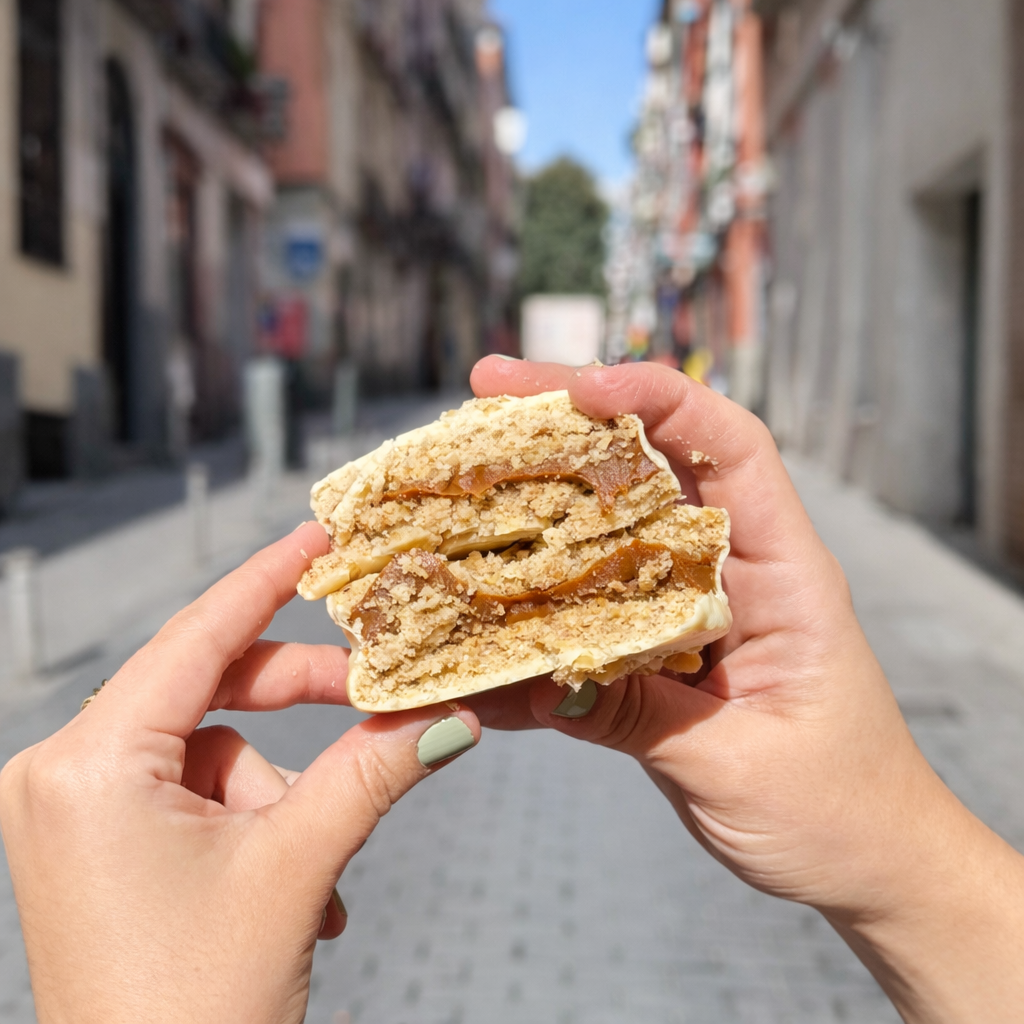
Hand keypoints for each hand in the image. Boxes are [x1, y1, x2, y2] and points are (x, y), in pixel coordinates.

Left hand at [0, 523, 479, 1023]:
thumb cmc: (191, 1013)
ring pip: (216, 748)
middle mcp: (67, 775)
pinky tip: (294, 887)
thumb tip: (446, 718)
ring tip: (317, 869)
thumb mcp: (296, 868)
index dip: (269, 579)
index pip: (199, 637)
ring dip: (283, 791)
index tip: (319, 537)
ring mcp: (80, 811)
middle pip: (212, 689)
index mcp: (90, 766)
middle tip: (381, 689)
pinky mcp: (101, 842)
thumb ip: (373, 772)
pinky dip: (256, 817)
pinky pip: (197, 790)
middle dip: (303, 699)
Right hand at [470, 357, 1023, 1022]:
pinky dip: (536, 614)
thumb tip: (536, 682)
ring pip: (609, 534)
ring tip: (459, 484)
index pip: (733, 448)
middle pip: (653, 468)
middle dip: (571, 425)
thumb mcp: (734, 766)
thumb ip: (637, 716)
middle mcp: (733, 573)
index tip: (583, 387)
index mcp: (783, 575)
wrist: (867, 859)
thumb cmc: (837, 809)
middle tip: (484, 400)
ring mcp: (692, 610)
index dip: (661, 400)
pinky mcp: (661, 652)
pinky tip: (477, 622)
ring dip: (537, 509)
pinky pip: (590, 614)